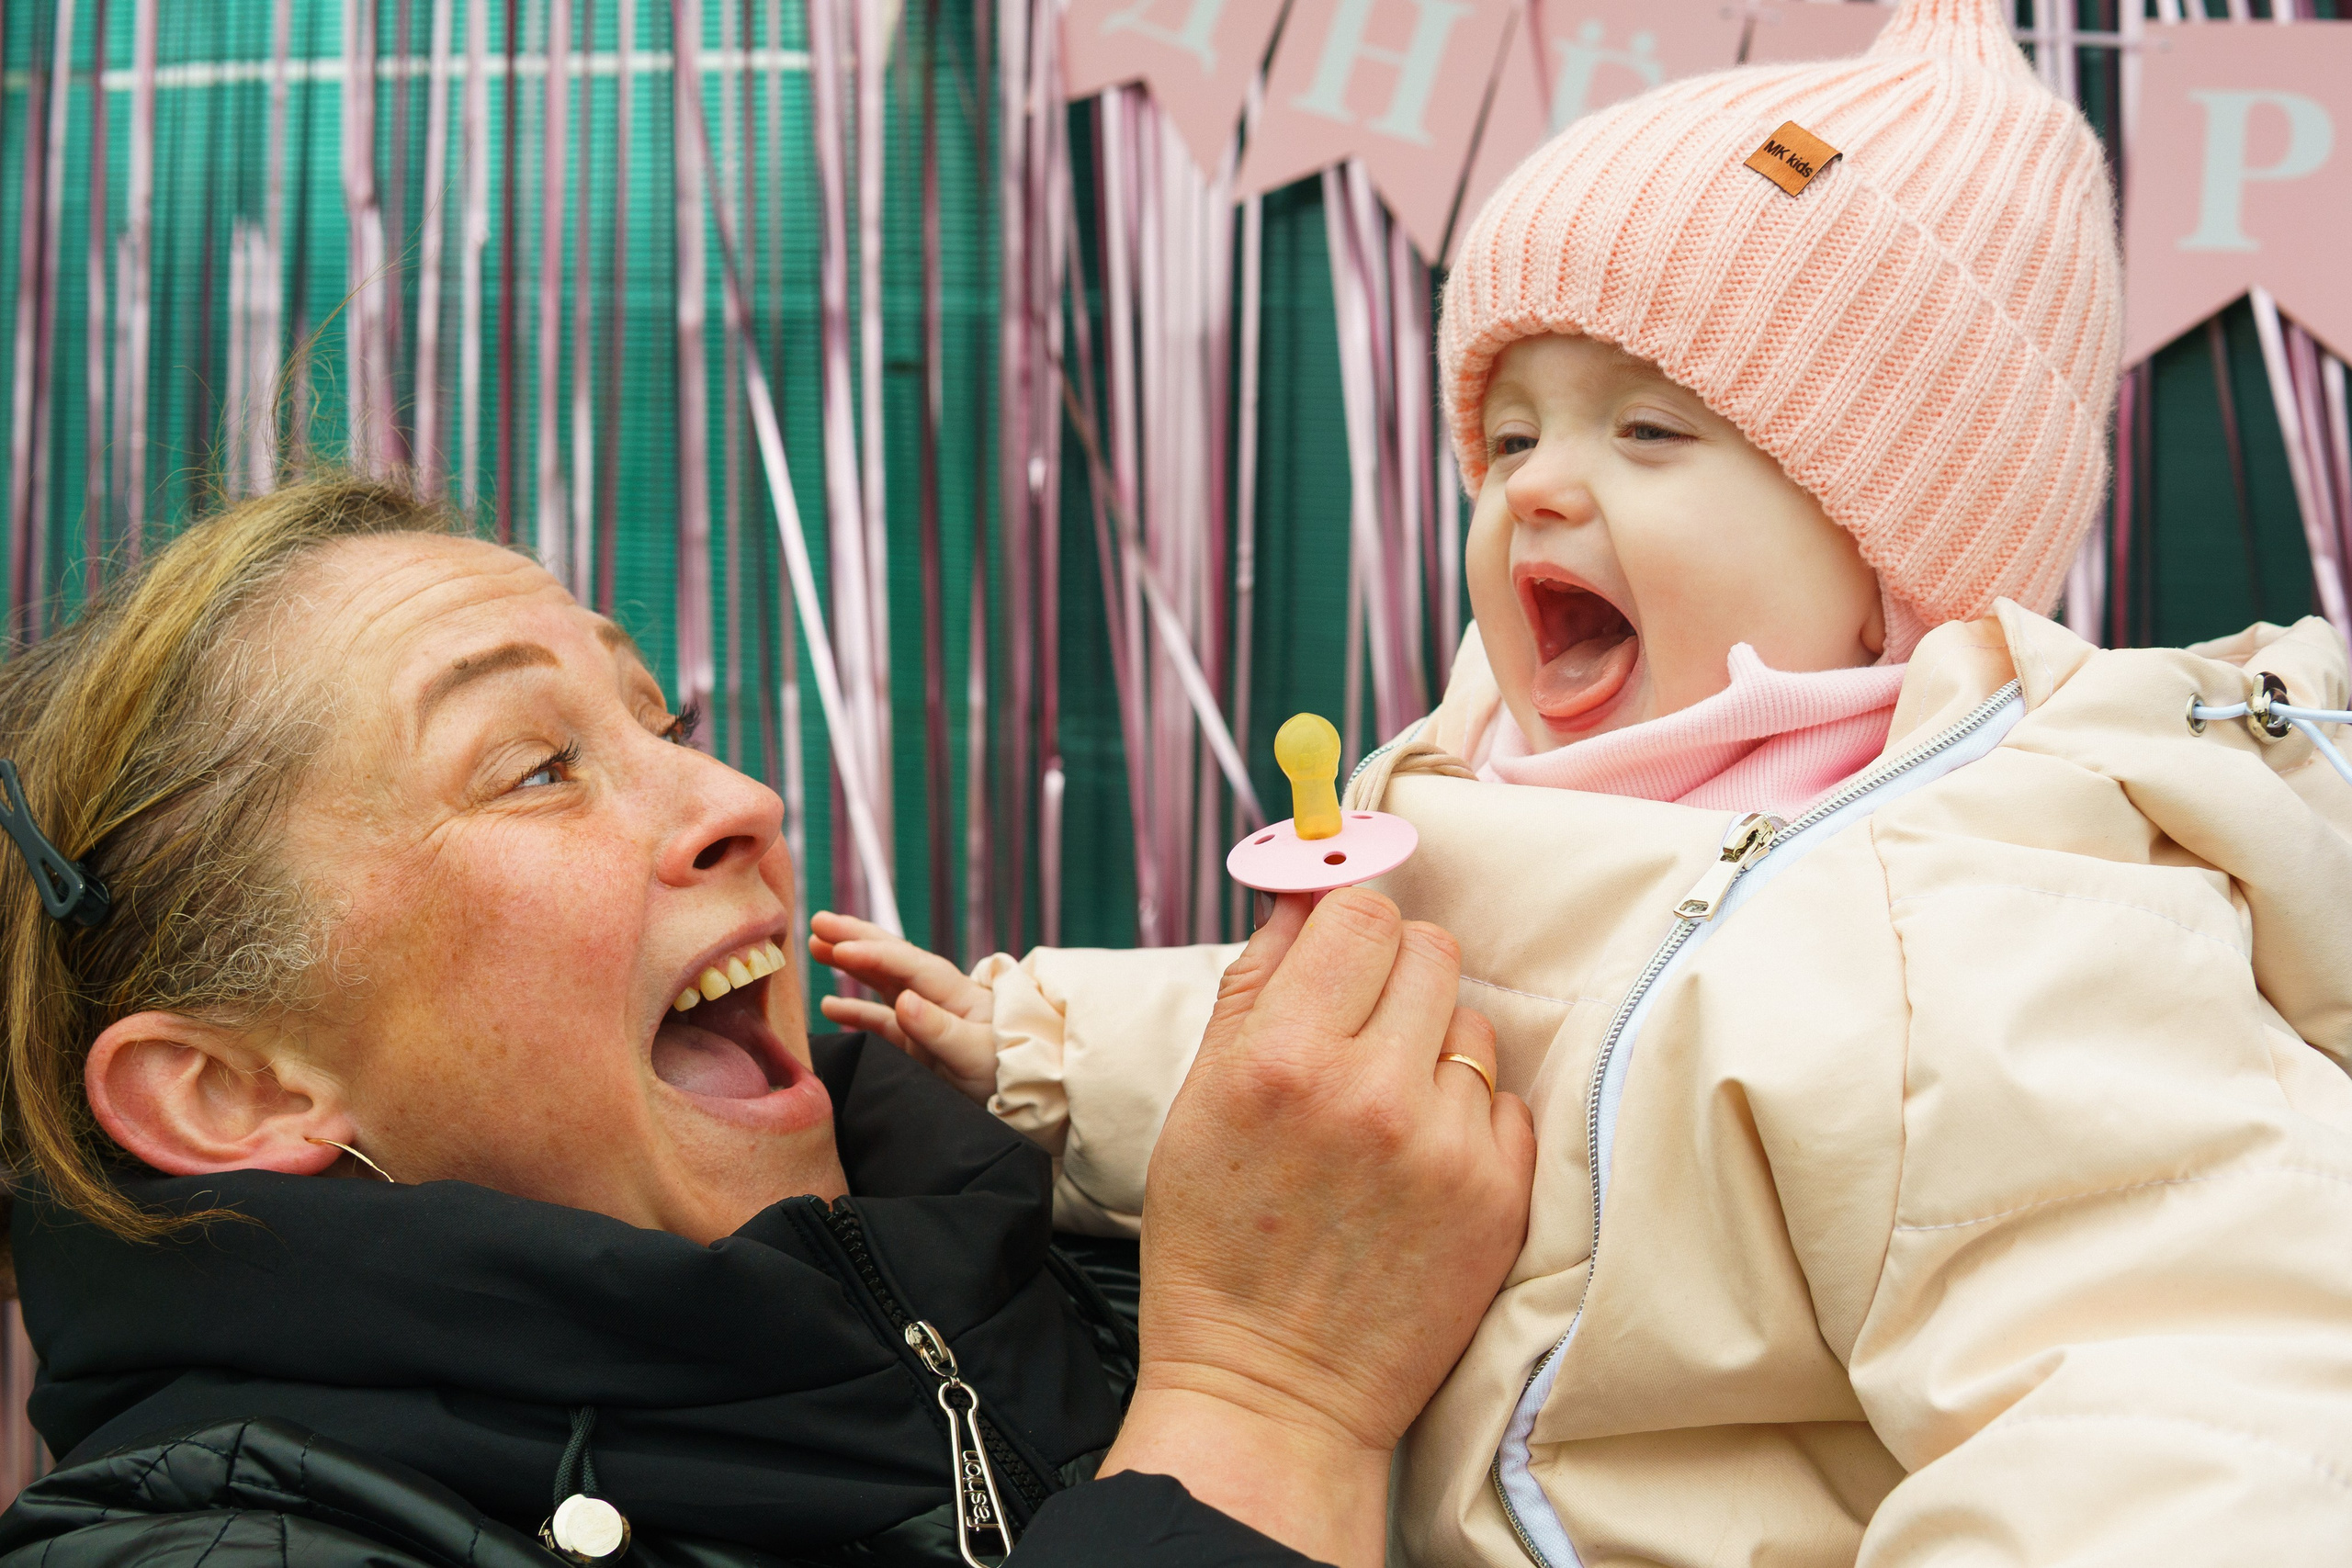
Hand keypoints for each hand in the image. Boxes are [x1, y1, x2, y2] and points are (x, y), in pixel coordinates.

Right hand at [808, 912, 997, 1103]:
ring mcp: (925, 1018)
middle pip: (893, 959)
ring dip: (851, 965)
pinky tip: (831, 1005)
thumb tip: (903, 1002)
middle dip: (856, 938)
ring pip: (882, 982)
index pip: (909, 964)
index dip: (874, 953)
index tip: (841, 947)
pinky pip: (880, 1021)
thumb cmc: (1007, 1070)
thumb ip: (939, 1029)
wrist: (1025, 1096)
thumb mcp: (975, 1052)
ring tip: (816, 947)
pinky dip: (855, 1012)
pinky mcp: (916, 1043)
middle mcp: (937, 997)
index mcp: (955, 992)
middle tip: (819, 920)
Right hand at [1102, 889, 1535, 1566]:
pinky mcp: (1501, 1194)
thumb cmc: (1219, 1250)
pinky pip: (1504, 1097)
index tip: (1337, 950)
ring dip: (1430, 1045)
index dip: (1346, 924)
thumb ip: (1254, 986)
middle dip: (1390, 977)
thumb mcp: (1196, 1103)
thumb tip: (1303, 896)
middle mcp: (1372, 1091)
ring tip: (1381, 1112)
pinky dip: (1465, 1115)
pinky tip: (1415, 1163)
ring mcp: (1447, 1145)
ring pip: (1471, 1020)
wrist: (1273, 1393)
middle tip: (1355, 1032)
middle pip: (1428, 949)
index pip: (1358, 913)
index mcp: (1282, 1059)